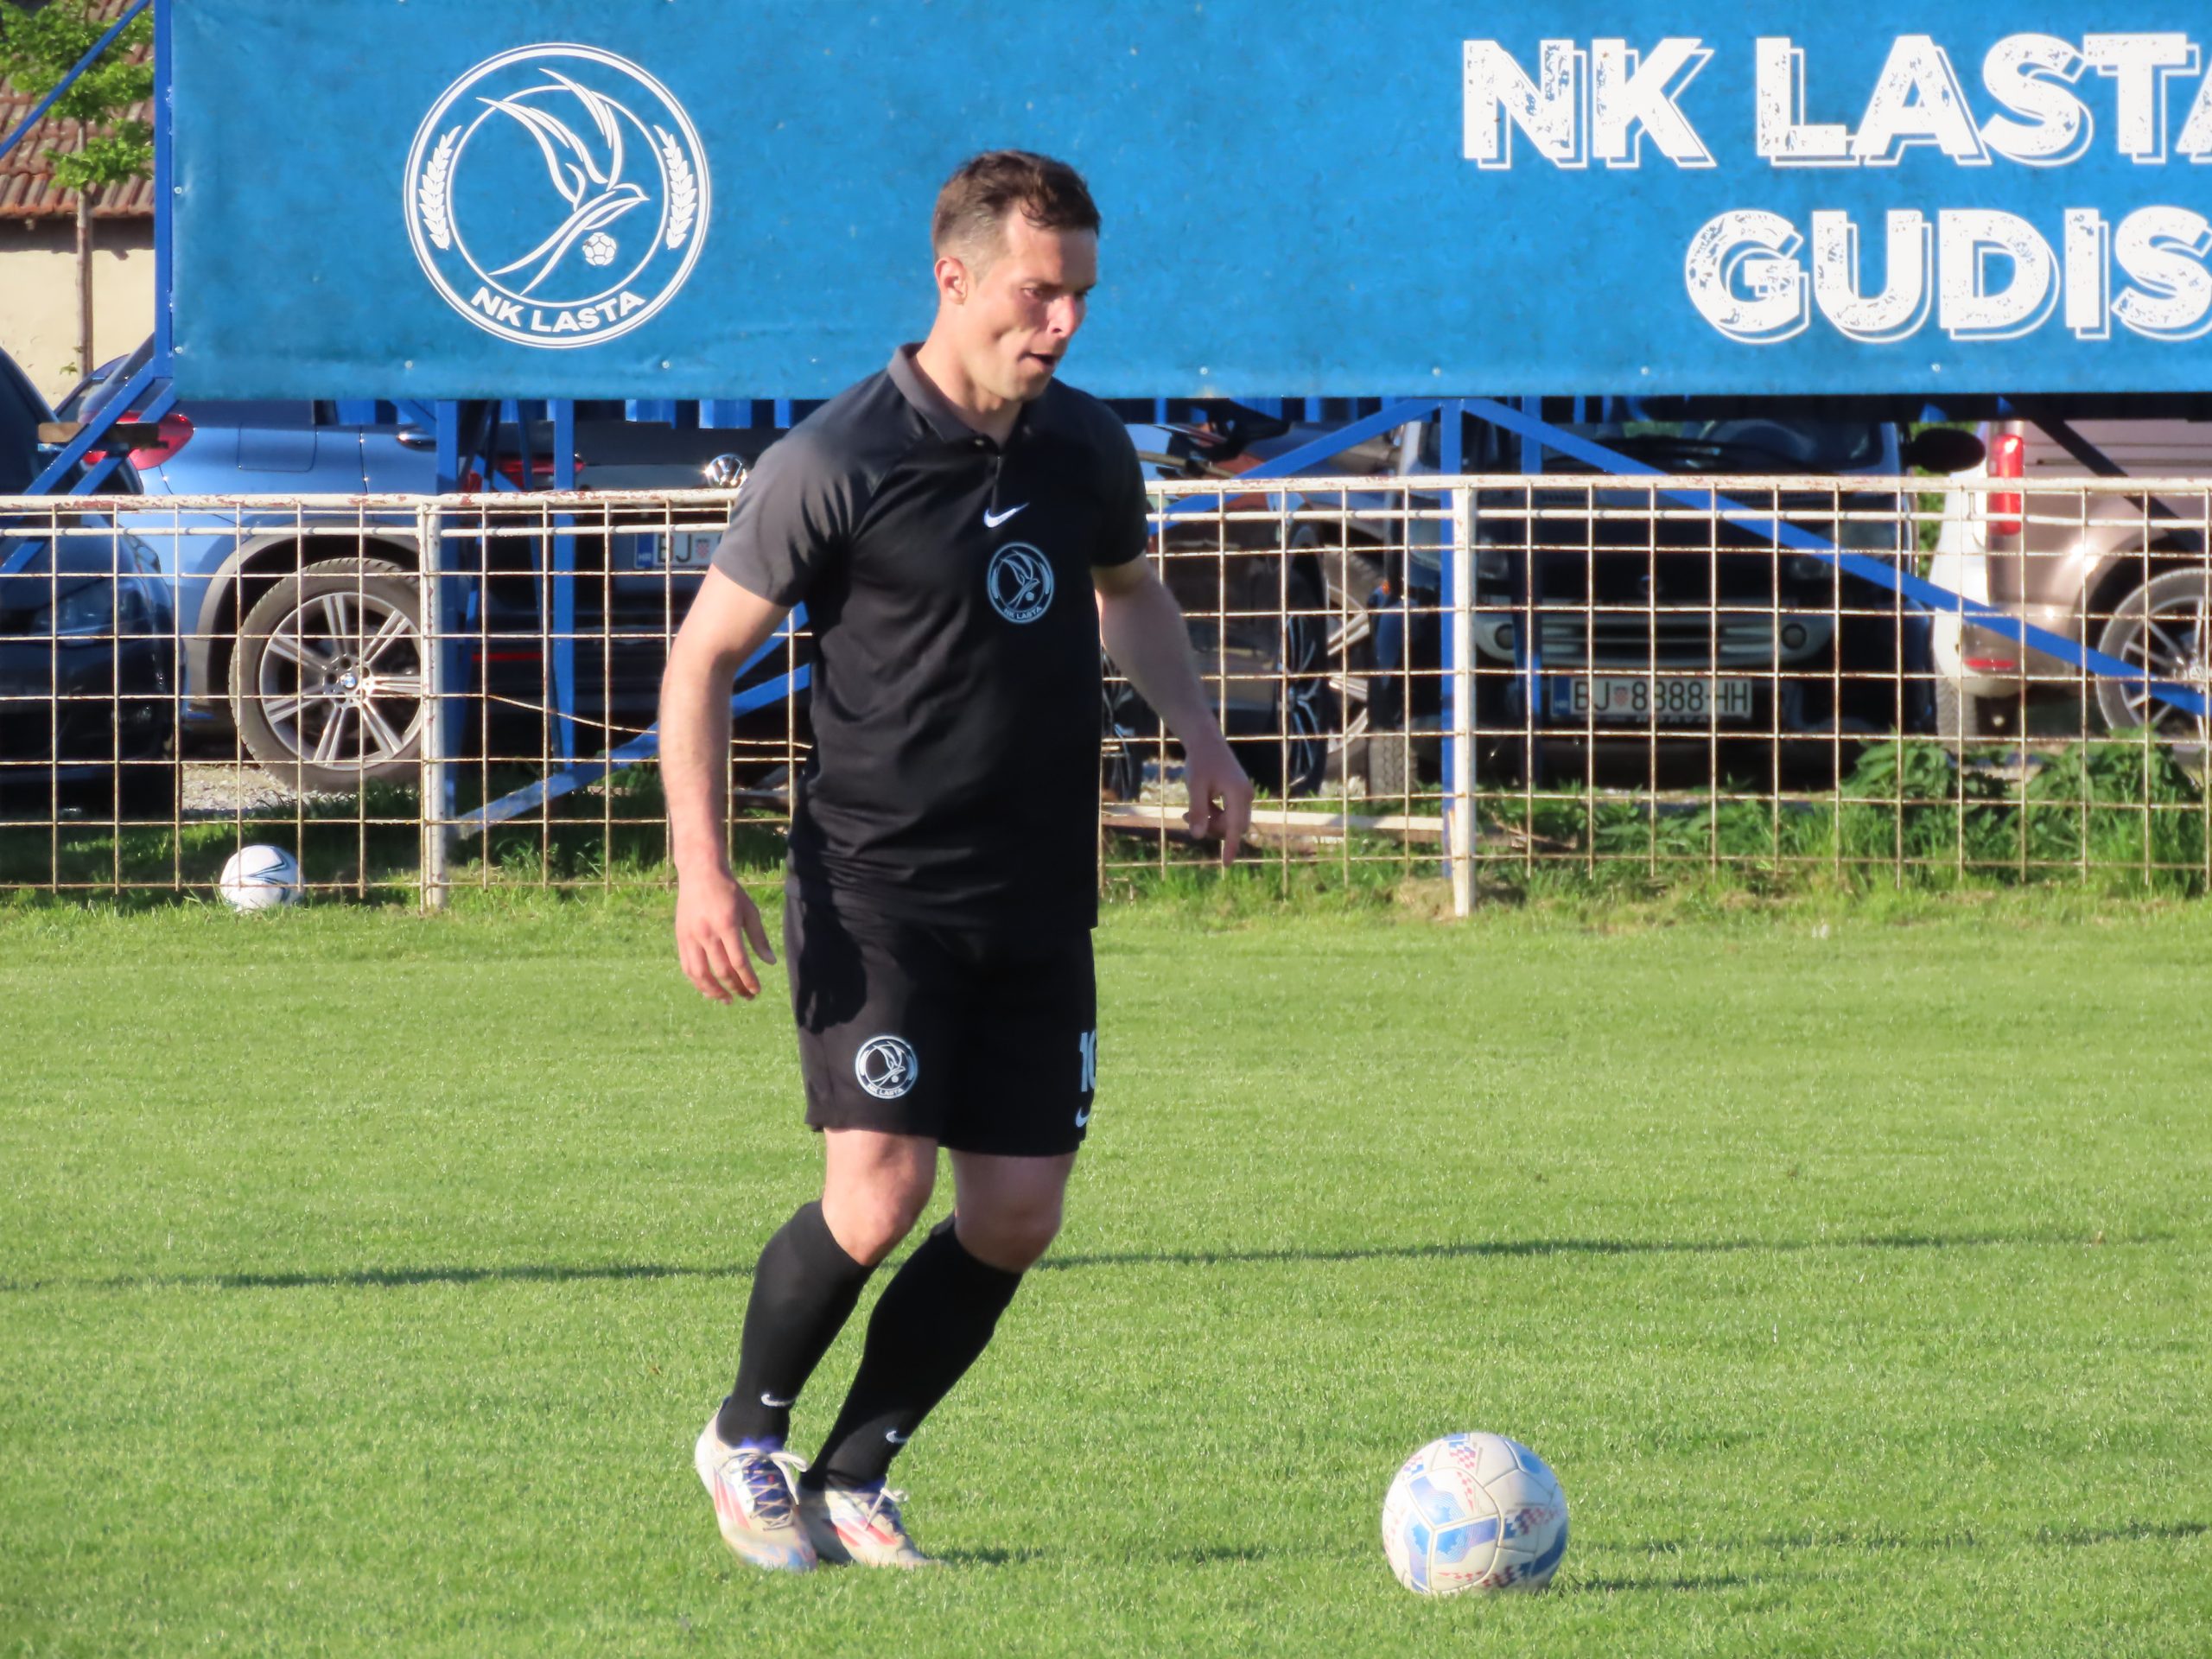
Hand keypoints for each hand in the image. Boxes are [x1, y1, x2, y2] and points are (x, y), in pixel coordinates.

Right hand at [675, 868, 776, 1002]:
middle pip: (721, 971)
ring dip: (714, 991)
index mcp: (727, 925)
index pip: (739, 961)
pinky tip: (709, 989)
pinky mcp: (680, 937)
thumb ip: (759, 938)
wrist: (700, 874)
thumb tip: (770, 962)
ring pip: (700, 974)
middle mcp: (706, 933)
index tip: (756, 990)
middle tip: (747, 997)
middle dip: (736, 988)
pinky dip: (698, 982)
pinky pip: (687, 967)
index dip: (748, 980)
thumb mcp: (750, 910)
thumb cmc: (729, 892)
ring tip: (727, 1000)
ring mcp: (690, 936)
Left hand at [1182, 736, 1254, 863]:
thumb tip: (1198, 837)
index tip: (1225, 865)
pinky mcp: (1238, 793)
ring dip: (1211, 821)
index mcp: (1238, 794)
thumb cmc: (1200, 762)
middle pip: (1233, 827)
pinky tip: (1197, 807)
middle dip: (1212, 829)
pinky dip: (1213, 814)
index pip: (1235, 828)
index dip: (1230, 848)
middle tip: (1188, 818)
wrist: (1206, 741)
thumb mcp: (1195, 787)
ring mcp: (1244, 794)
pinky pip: (1228, 813)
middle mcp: (1246, 796)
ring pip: (1230, 821)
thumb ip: (1199, 812)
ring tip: (1188, 812)